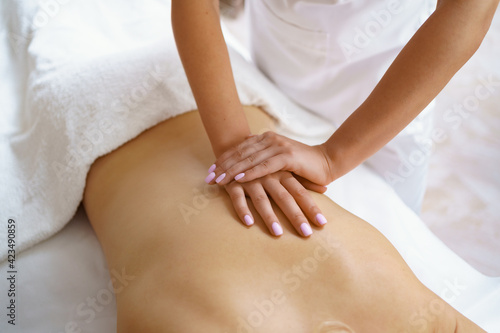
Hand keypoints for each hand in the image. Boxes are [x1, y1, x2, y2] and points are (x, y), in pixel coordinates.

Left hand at [205, 131, 333, 186]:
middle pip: (240, 153)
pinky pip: (264, 166)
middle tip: (208, 178)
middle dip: (222, 167)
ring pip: (249, 160)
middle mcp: (270, 139)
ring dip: (232, 171)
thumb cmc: (301, 164)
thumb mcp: (278, 159)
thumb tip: (244, 157)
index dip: (223, 160)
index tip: (209, 171)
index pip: (239, 149)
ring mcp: (278, 147)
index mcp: (265, 138)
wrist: (327, 163)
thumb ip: (262, 156)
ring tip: (219, 181)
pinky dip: (250, 173)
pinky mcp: (287, 157)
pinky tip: (238, 180)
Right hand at [223, 171, 327, 236]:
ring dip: (270, 217)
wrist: (235, 144)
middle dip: (296, 216)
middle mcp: (269, 176)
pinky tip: (249, 223)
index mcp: (282, 173)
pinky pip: (237, 197)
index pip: (300, 192)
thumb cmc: (266, 163)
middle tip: (306, 234)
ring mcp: (251, 179)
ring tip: (278, 234)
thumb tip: (325, 189)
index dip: (311, 208)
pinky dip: (243, 209)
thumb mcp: (285, 169)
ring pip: (261, 200)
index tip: (322, 224)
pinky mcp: (233, 183)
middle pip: (285, 198)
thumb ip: (302, 181)